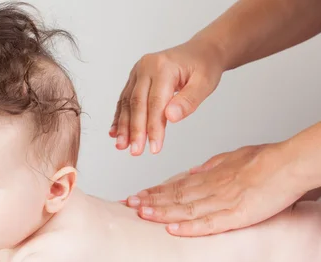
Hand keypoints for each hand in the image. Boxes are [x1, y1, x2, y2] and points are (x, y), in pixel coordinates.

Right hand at [110, 37, 224, 155]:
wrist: (200, 51)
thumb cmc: (204, 67)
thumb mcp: (205, 84)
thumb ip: (188, 101)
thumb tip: (170, 117)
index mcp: (163, 67)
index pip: (155, 103)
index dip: (153, 128)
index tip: (154, 148)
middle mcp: (146, 67)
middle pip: (137, 103)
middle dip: (135, 130)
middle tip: (136, 151)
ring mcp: (138, 72)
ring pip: (128, 102)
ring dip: (124, 126)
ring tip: (122, 145)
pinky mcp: (135, 78)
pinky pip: (125, 99)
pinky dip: (120, 117)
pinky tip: (116, 132)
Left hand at [126, 143, 306, 235]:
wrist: (291, 164)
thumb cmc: (269, 159)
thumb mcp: (236, 157)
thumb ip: (214, 165)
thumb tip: (195, 171)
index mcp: (213, 175)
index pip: (178, 185)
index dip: (156, 192)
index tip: (138, 196)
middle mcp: (213, 187)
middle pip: (176, 196)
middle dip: (151, 201)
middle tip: (129, 205)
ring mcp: (224, 201)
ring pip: (187, 208)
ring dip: (163, 212)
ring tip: (141, 215)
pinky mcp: (238, 214)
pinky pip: (210, 223)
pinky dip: (190, 228)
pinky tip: (173, 230)